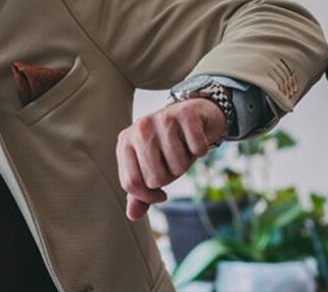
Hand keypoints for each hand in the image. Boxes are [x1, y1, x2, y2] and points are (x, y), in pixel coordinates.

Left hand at [116, 99, 225, 219]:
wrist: (194, 112)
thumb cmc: (169, 145)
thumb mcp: (151, 167)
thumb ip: (140, 192)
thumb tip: (132, 215)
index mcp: (125, 142)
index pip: (131, 184)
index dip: (148, 197)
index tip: (160, 195)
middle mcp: (140, 127)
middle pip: (156, 178)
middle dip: (171, 176)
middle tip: (173, 160)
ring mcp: (162, 118)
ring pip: (178, 166)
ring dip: (186, 163)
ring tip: (183, 148)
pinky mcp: (186, 114)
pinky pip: (198, 150)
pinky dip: (201, 149)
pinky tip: (196, 138)